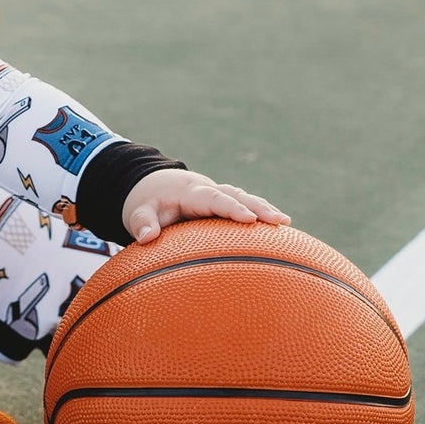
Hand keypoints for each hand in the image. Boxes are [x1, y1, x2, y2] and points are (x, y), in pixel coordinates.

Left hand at [123, 169, 289, 244]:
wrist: (153, 186)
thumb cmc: (148, 204)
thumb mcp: (139, 213)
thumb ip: (142, 224)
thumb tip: (147, 237)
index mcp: (190, 193)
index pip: (213, 199)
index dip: (232, 208)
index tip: (249, 218)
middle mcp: (208, 190)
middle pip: (237, 195)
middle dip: (258, 207)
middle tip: (280, 220)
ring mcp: (218, 194)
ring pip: (245, 197)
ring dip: (264, 208)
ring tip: (285, 223)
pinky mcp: (224, 202)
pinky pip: (245, 204)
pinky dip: (261, 212)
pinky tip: (279, 226)